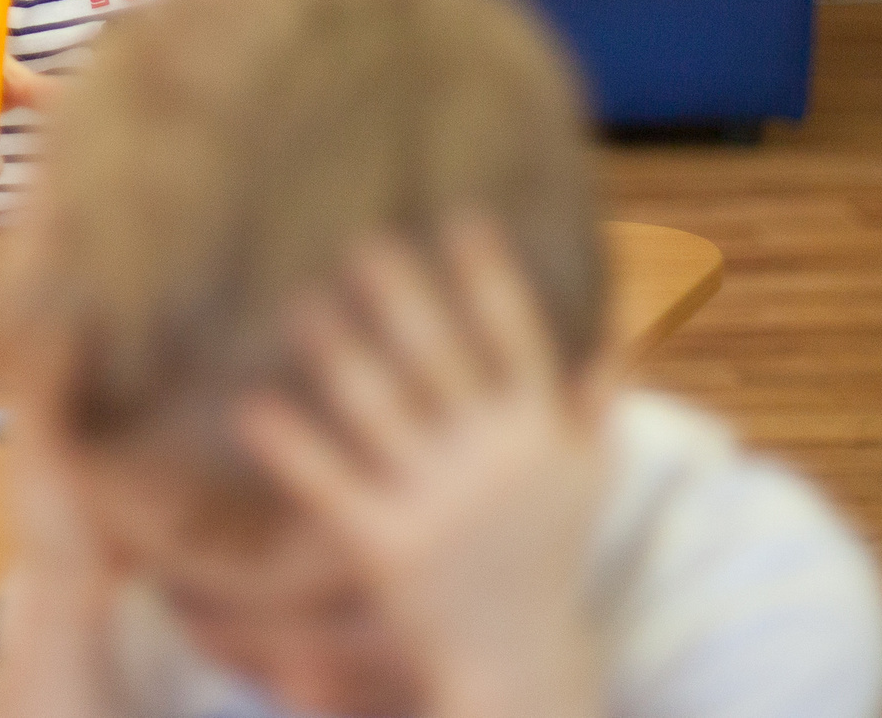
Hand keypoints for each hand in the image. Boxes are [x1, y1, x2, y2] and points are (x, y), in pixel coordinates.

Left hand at [236, 220, 611, 717]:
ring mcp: (439, 501)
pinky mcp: (386, 546)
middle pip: (438, 358)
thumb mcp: (589, 472)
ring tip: (299, 301)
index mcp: (538, 431)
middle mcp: (493, 458)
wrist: (522, 664)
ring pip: (379, 407)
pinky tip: (251, 404)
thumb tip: (630, 308)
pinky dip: (290, 443)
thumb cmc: (547, 551)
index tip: (460, 217)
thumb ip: (600, 389)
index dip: (489, 278)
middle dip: (401, 296)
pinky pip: (330, 483)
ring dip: (337, 350)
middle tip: (360, 240)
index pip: (515, 336)